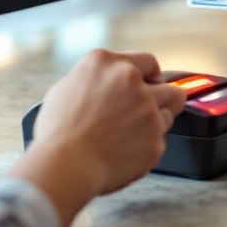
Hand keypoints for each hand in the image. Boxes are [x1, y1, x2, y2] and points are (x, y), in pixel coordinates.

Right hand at [10, 49, 185, 226]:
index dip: (150, 75)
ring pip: (168, 113)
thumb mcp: (65, 87)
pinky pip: (160, 141)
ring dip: (155, 123)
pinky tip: (127, 152)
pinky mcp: (155, 138)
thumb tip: (103, 85)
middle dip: (163, 98)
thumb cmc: (58, 132)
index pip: (147, 61)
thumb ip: (94, 80)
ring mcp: (147, 110)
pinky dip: (147, 147)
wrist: (65, 165)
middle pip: (168, 86)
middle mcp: (130, 81)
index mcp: (106, 63)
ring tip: (132, 135)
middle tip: (150, 110)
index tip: (151, 84)